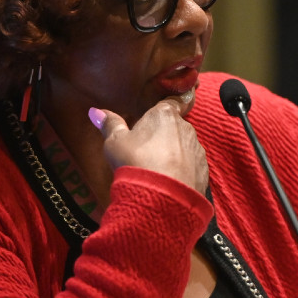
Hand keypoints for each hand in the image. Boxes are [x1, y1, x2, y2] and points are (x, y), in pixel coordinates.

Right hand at [90, 99, 207, 194]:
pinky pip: (192, 166)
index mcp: (164, 115)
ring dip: (175, 153)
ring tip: (157, 169)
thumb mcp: (115, 142)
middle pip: (176, 126)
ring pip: (185, 146)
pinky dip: (183, 170)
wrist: (161, 197)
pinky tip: (170, 181)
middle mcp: (186, 128)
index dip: (171, 103)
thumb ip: (109, 124)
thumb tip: (95, 111)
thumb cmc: (135, 162)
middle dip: (165, 134)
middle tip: (148, 149)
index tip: (173, 104)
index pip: (173, 101)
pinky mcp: (203, 170)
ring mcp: (197, 149)